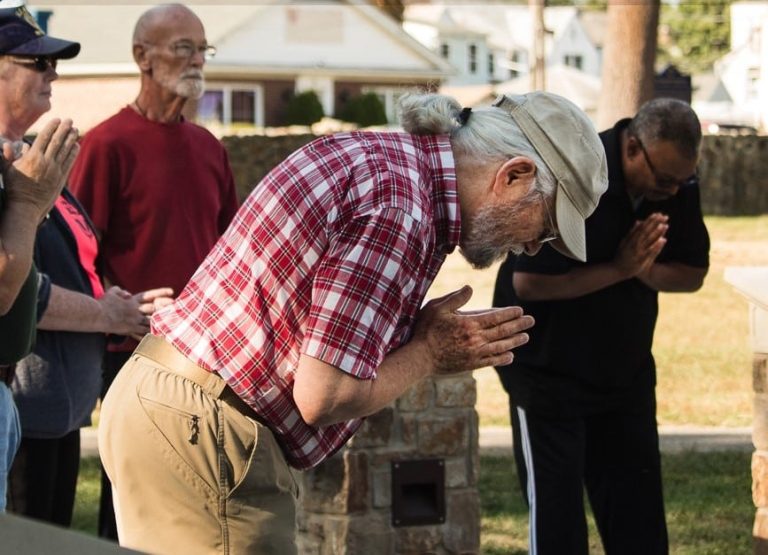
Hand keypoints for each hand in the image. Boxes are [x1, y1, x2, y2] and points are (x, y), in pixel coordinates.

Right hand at [3, 119, 78, 218]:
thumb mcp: (6, 170)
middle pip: (57, 142)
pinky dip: (73, 152)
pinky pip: (69, 162)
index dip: (52, 127)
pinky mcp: (61, 178)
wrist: (27, 206)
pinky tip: (76, 145)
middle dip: (64, 129)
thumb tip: (7, 144)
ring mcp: (55, 170)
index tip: (57, 119)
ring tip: (75, 129)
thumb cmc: (15, 187)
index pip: (44, 138)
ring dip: (71, 139)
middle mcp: (46, 162)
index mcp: (33, 158)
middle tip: (70, 120)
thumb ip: (7, 156)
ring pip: (65, 151)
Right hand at [96, 285, 169, 336]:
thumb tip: (127, 293)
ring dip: (161, 322)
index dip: (161, 293)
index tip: (171, 291)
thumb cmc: (103, 303)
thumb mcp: (112, 292)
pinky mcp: (130, 329)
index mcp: (132, 300)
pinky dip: (150, 334)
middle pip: (154, 309)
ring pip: (150, 321)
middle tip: (176, 309)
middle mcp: (135, 310)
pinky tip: (157, 337)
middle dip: (165, 308)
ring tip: (172, 324)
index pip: (149, 295)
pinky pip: (142, 333)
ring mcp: (133, 320)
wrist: (96, 315)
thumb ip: (121, 291)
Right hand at [412, 285, 533, 374]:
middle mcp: (476, 338)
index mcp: (469, 322)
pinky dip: (503, 358)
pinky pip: (492, 361)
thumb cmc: (425, 330)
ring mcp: (475, 353)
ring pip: (501, 346)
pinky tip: (510, 356)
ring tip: (525, 337)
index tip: (520, 310)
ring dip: (515, 341)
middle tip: (531, 321)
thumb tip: (470, 287)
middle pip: (502, 331)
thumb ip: (455, 298)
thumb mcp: (437, 307)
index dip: (509, 313)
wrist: (419, 358)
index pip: (495, 317)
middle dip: (518, 325)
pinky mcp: (471, 364)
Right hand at [614, 213, 667, 278]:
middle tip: (663, 216)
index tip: (656, 214)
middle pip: (646, 232)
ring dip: (657, 232)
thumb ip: (631, 232)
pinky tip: (664, 240)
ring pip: (648, 240)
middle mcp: (634, 244)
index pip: (641, 227)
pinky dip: (657, 245)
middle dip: (655, 224)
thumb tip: (638, 221)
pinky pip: (650, 251)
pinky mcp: (641, 260)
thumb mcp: (624, 241)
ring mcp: (637, 252)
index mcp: (630, 239)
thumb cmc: (621, 255)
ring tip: (664, 225)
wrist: (616, 270)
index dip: (649, 220)